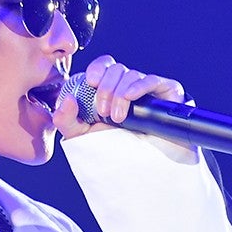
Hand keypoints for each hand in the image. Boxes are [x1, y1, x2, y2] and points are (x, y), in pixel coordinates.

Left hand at [54, 55, 186, 139]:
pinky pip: (153, 81)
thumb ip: (66, 119)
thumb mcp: (81, 136)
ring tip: (118, 118)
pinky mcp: (166, 93)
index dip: (97, 69)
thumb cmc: (113, 148)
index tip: (90, 82)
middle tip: (102, 112)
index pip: (104, 66)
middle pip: (116, 69)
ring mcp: (147, 89)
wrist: (143, 165)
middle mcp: (128, 85)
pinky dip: (140, 86)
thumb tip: (68, 99)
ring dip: (120, 94)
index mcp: (110, 88)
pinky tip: (131, 97)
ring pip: (131, 75)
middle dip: (106, 88)